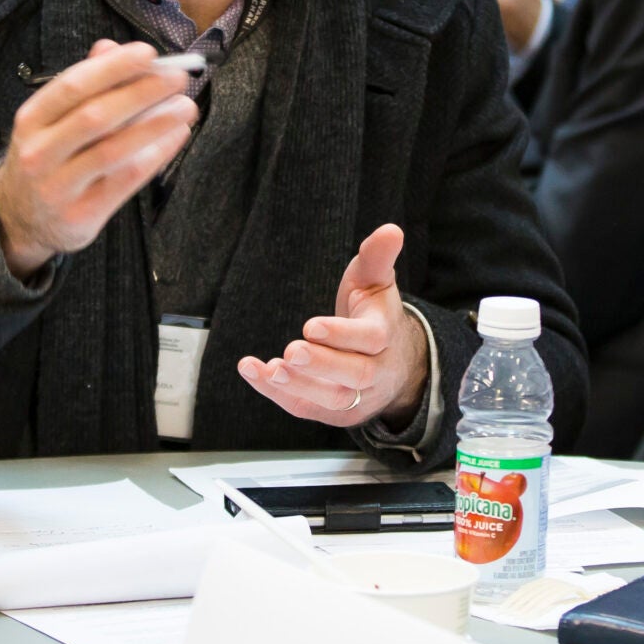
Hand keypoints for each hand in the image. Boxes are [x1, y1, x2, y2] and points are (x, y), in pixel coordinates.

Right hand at [0, 40, 195, 277]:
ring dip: (155, 124)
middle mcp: (39, 152)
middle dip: (141, 92)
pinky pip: (126, 180)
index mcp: (31, 120)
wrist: (19, 219)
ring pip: (114, 150)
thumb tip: (110, 48)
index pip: (73, 86)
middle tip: (176, 78)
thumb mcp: (50, 121)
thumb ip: (81, 85)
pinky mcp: (81, 214)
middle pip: (95, 116)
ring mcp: (59, 186)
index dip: (113, 68)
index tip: (148, 53)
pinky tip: (175, 136)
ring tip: (185, 107)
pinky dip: (156, 154)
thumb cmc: (46, 159)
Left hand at [240, 223, 430, 426]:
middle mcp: (376, 371)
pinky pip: (306, 408)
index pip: (371, 339)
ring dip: (299, 386)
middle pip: (355, 374)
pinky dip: (278, 394)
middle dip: (321, 365)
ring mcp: (356, 397)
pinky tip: (254, 372)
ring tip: (270, 369)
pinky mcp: (333, 413)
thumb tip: (390, 230)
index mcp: (386, 335)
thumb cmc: (373, 314)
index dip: (342, 335)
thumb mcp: (375, 282)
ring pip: (332, 399)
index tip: (311, 326)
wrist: (388, 362)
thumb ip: (377, 257)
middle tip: (290, 351)